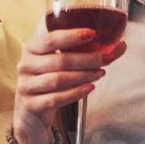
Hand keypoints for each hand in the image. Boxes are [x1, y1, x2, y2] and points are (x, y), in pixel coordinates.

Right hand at [12, 22, 125, 143]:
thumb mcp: (58, 61)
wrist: (31, 109)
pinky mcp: (31, 104)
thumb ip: (81, 51)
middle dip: (87, 59)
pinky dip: (75, 93)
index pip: (50, 39)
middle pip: (60, 61)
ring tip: (99, 73)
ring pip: (58, 79)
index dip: (72, 36)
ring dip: (83, 76)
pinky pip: (56, 99)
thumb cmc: (48, 78)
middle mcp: (25, 65)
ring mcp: (26, 86)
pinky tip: (89, 88)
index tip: (92, 34)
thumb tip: (119, 46)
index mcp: (31, 48)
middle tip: (106, 58)